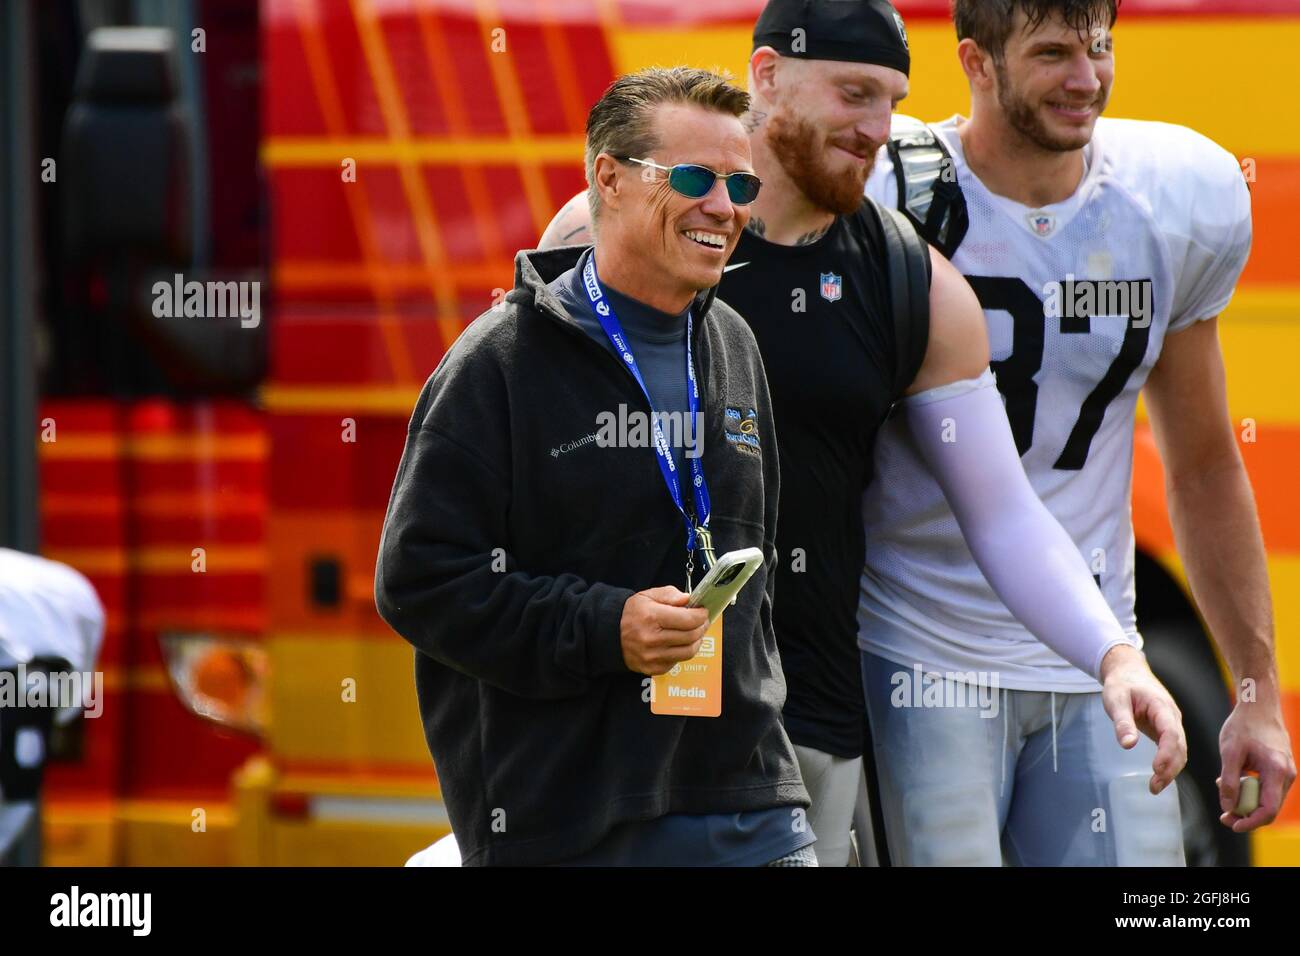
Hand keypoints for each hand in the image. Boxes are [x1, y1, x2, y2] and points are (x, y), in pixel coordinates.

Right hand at [619, 586, 708, 675]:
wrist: (611, 635)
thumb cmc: (632, 614)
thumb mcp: (648, 596)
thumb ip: (670, 595)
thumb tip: (689, 599)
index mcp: (652, 617)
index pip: (688, 619)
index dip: (701, 615)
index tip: (703, 611)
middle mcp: (652, 639)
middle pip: (691, 636)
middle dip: (702, 627)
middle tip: (703, 621)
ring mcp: (652, 657)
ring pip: (688, 652)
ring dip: (697, 641)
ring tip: (696, 632)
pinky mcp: (653, 668)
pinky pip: (677, 661)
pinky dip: (683, 652)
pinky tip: (681, 643)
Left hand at [1099, 645, 1187, 794]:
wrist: (1128, 672)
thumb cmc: (1122, 684)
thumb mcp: (1116, 699)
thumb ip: (1123, 722)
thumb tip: (1127, 745)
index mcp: (1162, 707)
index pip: (1170, 733)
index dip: (1166, 753)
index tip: (1156, 770)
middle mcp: (1172, 717)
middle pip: (1179, 746)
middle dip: (1170, 768)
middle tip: (1154, 787)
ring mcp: (1172, 724)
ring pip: (1180, 751)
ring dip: (1171, 770)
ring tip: (1155, 787)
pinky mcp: (1166, 730)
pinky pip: (1173, 749)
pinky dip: (1169, 764)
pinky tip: (1159, 777)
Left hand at [1215, 698, 1295, 831]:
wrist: (1258, 705)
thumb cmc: (1243, 725)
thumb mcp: (1230, 752)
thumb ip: (1229, 781)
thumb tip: (1228, 807)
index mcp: (1277, 771)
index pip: (1268, 809)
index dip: (1251, 822)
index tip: (1232, 825)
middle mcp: (1287, 775)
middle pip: (1269, 808)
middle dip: (1247, 815)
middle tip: (1224, 815)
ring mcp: (1287, 772)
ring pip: (1268, 799)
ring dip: (1247, 802)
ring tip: (1223, 793)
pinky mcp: (1282, 769)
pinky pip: (1268, 788)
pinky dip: (1252, 790)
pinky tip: (1233, 782)